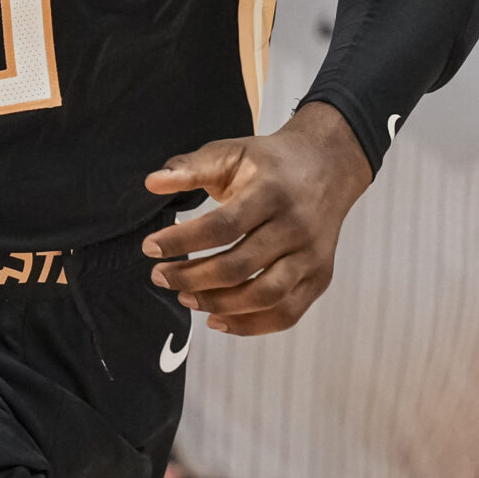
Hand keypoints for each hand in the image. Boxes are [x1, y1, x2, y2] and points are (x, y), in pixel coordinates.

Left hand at [141, 102, 371, 334]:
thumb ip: (191, 167)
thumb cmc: (270, 162)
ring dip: (218, 304)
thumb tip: (151, 183)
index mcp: (271, 191)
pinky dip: (250, 325)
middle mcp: (295, 226)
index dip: (183, 241)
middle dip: (192, 278)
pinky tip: (218, 319)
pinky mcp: (320, 276)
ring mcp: (311, 255)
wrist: (328, 166)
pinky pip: (286, 313)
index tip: (150, 248)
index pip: (222, 226)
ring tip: (185, 297)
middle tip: (161, 276)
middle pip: (239, 266)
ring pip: (264, 296)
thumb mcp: (231, 152)